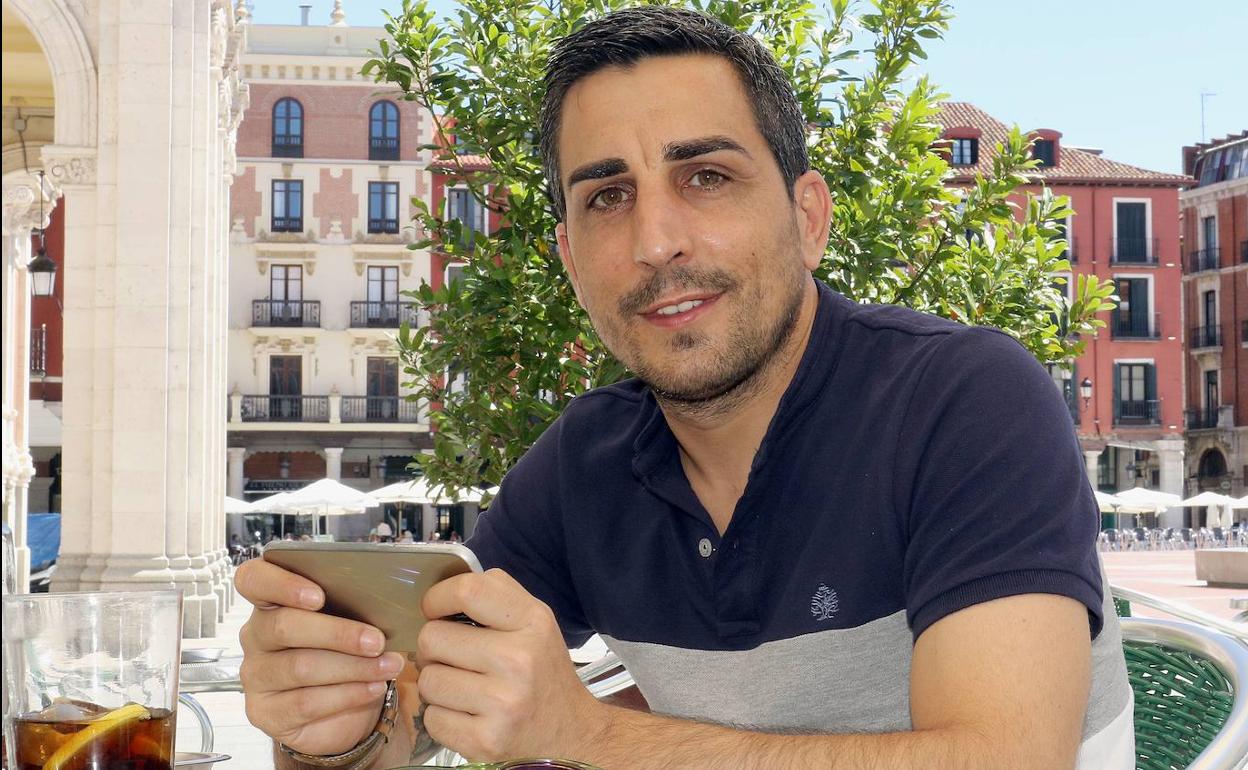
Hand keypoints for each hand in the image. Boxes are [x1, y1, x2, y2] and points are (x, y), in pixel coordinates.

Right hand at [235, 558, 406, 755]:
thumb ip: (353, 605)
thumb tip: (386, 597)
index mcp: (271, 601)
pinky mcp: (265, 712)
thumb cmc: (346, 651)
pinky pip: (306, 702)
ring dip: (352, 666)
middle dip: (337, 633)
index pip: (253, 579)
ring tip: (387, 666)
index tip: (318, 596)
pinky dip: (347, 694)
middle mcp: (255, 636)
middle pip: (284, 627)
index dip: (280, 584)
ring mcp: (256, 676)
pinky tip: (373, 687)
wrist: (342, 710)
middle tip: (376, 641)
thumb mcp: (350, 622)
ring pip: (300, 667)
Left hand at [414, 569, 606, 761]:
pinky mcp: (486, 740)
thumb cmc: (542, 671)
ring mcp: (502, 703)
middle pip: (432, 638)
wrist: (570, 733)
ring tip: (463, 688)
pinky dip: (442, 716)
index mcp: (532, 622)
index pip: (468, 591)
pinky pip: (432, 718)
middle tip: (454, 658)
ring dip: (437, 684)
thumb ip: (496, 595)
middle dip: (434, 649)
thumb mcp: (535, 622)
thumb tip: (441, 590)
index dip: (437, 598)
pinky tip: (467, 714)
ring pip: (427, 681)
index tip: (434, 610)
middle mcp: (519, 660)